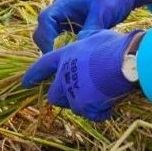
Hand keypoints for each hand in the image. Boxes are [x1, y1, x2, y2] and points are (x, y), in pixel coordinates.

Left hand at [22, 29, 139, 120]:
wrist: (126, 62)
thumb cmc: (114, 46)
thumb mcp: (97, 36)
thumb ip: (86, 39)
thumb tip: (84, 36)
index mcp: (65, 56)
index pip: (43, 66)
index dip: (34, 74)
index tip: (25, 83)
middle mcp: (64, 75)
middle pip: (54, 95)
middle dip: (63, 98)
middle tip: (78, 96)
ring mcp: (73, 92)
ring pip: (74, 106)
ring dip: (85, 105)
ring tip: (100, 95)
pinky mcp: (84, 105)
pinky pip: (93, 114)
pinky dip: (100, 111)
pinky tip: (110, 102)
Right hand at [32, 0, 151, 51]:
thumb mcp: (103, 11)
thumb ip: (91, 28)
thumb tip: (78, 48)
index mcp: (64, 3)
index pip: (45, 20)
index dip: (47, 38)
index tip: (55, 54)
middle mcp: (61, 11)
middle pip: (43, 30)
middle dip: (48, 46)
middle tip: (63, 62)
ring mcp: (66, 20)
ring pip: (50, 37)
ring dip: (56, 49)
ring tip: (70, 63)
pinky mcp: (73, 28)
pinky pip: (62, 41)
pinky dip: (66, 50)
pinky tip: (77, 58)